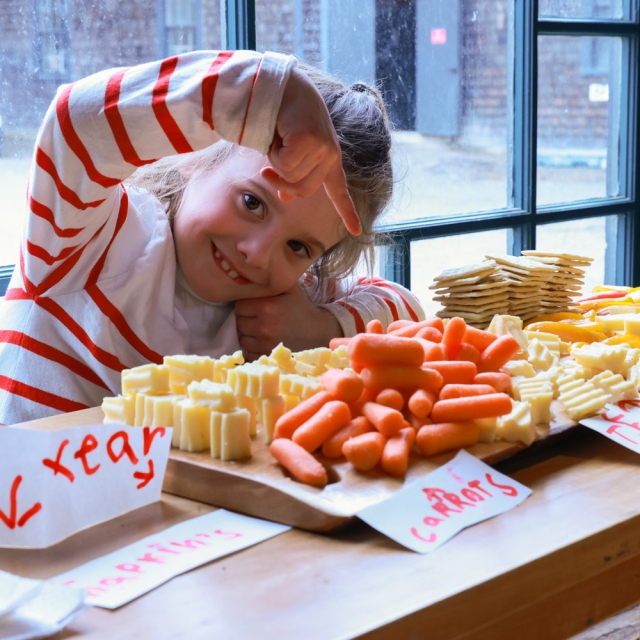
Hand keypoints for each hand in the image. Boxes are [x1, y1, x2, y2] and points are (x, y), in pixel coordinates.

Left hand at [235, 284, 343, 360]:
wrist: (318, 332)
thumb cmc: (301, 308)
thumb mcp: (290, 289)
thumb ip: (272, 281)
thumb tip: (253, 272)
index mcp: (267, 306)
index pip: (240, 306)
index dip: (246, 306)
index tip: (254, 307)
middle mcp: (264, 326)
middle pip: (239, 323)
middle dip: (246, 320)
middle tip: (258, 319)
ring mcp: (265, 344)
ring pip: (242, 339)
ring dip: (248, 335)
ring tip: (260, 331)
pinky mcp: (267, 356)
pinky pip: (248, 353)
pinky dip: (253, 348)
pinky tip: (263, 342)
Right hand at [263, 66, 360, 235]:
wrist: (283, 85)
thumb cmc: (284, 118)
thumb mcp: (290, 151)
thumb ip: (292, 174)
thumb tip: (286, 198)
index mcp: (329, 160)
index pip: (339, 192)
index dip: (347, 213)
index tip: (358, 232)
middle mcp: (330, 156)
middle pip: (302, 190)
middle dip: (280, 182)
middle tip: (266, 167)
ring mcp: (323, 148)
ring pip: (290, 176)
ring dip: (275, 160)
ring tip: (278, 138)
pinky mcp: (311, 141)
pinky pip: (284, 164)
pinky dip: (273, 151)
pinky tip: (278, 133)